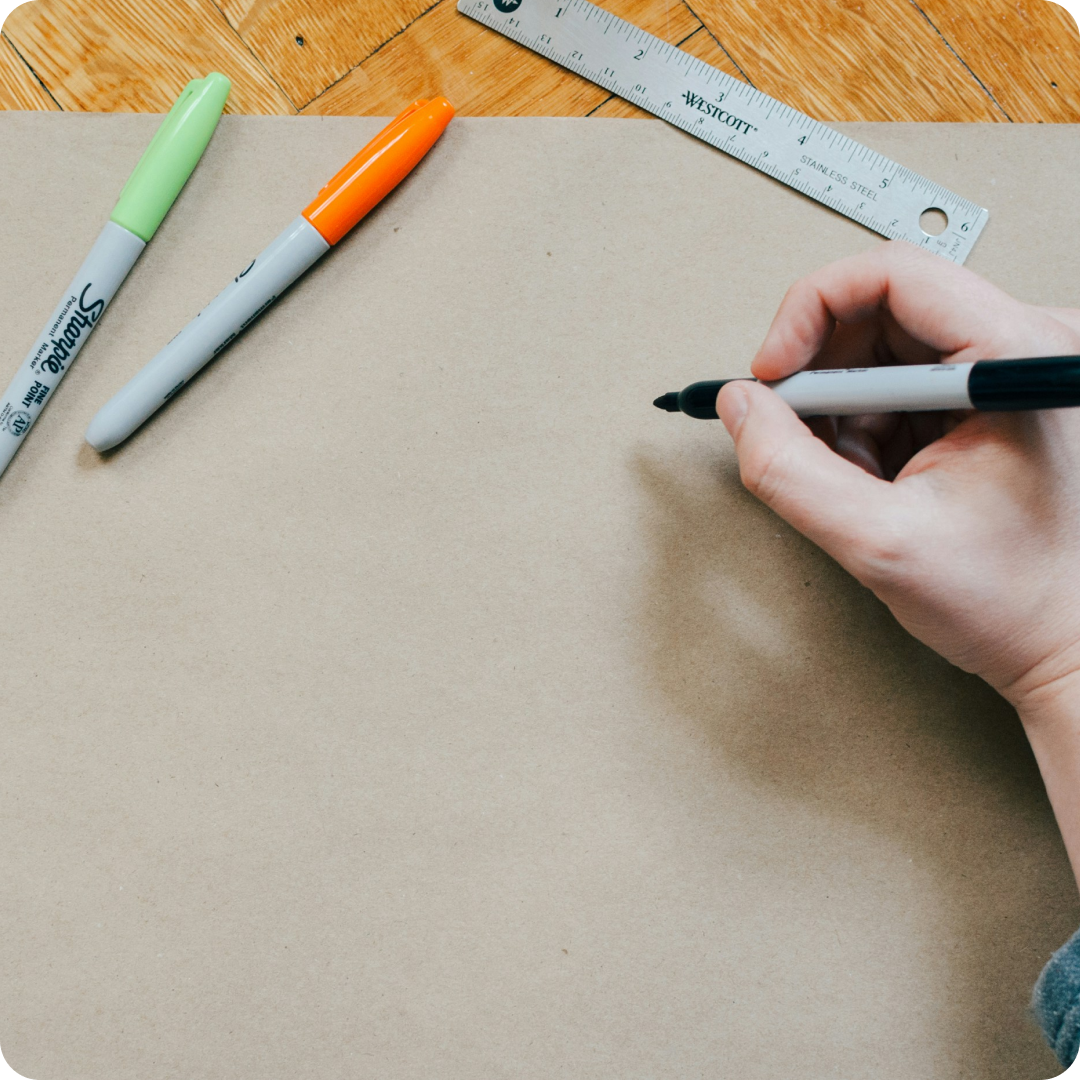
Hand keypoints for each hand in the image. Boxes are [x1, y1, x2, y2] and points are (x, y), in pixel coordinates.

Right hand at [717, 241, 1079, 715]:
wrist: (1065, 641)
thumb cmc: (1013, 599)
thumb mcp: (877, 542)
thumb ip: (788, 470)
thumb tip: (741, 407)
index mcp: (1013, 359)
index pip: (890, 275)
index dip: (809, 312)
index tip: (772, 371)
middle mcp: (1019, 347)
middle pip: (881, 306)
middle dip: (821, 375)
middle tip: (798, 434)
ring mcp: (1005, 370)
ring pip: (883, 347)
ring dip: (843, 410)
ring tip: (859, 476)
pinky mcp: (989, 395)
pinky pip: (899, 381)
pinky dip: (867, 427)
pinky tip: (882, 477)